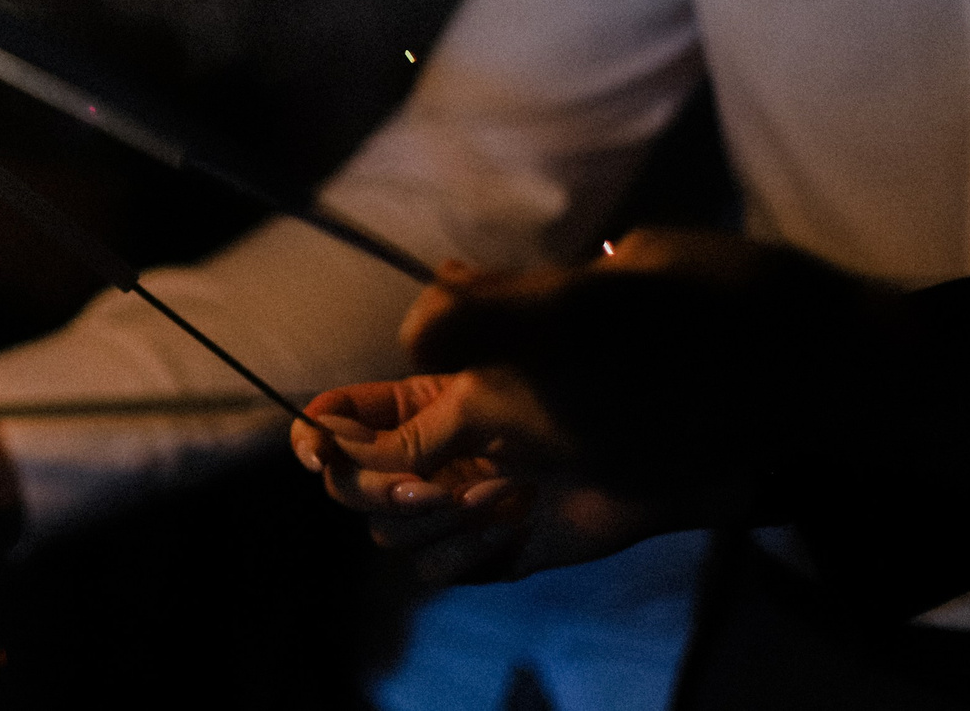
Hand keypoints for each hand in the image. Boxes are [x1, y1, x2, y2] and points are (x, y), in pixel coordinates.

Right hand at [293, 369, 657, 582]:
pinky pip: (435, 568)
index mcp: (412, 405)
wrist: (652, 452)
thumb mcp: (475, 399)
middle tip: (431, 485)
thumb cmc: (567, 399)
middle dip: (381, 489)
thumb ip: (405, 433)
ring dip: (439, 519)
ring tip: (502, 490)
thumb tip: (337, 453)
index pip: (336, 421)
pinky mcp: (482, 551)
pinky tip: (514, 524)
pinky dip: (468, 551)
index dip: (317, 437)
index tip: (320, 452)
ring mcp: (450, 505)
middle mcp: (423, 456)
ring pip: (389, 533)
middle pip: (350, 487)